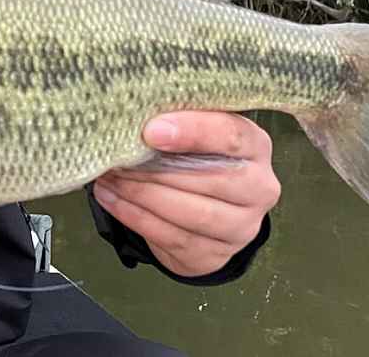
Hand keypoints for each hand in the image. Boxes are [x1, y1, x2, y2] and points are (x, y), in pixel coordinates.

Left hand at [93, 111, 280, 277]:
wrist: (209, 210)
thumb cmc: (197, 158)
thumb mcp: (196, 131)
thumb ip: (178, 121)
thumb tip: (134, 115)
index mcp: (255, 146)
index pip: (231, 136)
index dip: (192, 132)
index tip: (151, 130)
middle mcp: (258, 187)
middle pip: (210, 179)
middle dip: (155, 169)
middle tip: (117, 156)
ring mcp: (242, 226)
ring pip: (191, 213)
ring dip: (141, 194)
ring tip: (109, 177)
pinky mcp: (216, 254)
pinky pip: (173, 237)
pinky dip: (135, 216)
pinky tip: (111, 198)